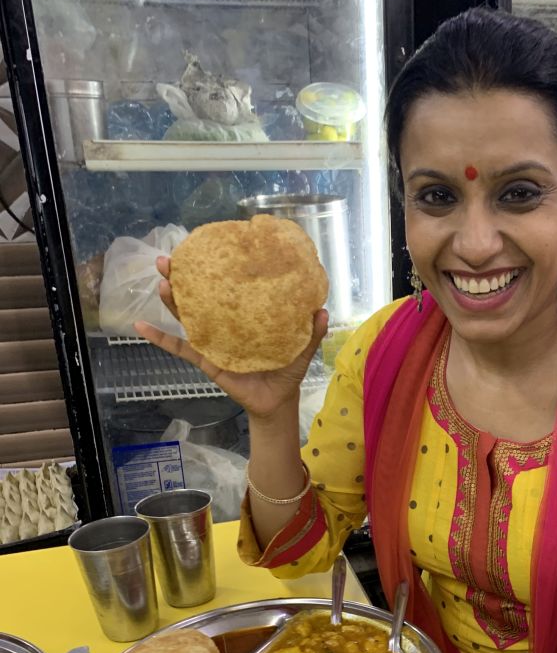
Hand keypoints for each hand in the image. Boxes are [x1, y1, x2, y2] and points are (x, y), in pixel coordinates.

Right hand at [134, 255, 327, 420]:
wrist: (277, 403)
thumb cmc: (286, 373)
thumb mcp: (302, 349)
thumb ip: (311, 331)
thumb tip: (321, 309)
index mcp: (244, 317)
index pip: (227, 290)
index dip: (215, 271)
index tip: (205, 249)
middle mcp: (224, 325)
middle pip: (199, 297)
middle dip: (183, 277)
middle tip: (169, 259)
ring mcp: (212, 341)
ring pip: (186, 317)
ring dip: (171, 299)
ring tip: (161, 280)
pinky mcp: (206, 360)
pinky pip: (180, 349)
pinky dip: (158, 339)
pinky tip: (139, 326)